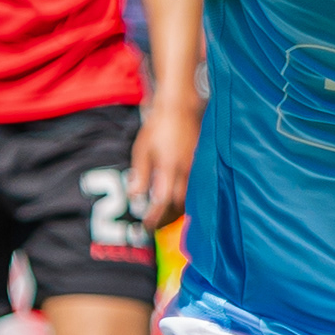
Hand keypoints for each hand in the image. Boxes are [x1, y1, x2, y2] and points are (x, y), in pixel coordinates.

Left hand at [132, 93, 196, 230]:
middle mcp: (185, 171)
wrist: (180, 107)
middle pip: (178, 206)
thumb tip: (134, 197)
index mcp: (169, 167)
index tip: (145, 226)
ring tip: (164, 219)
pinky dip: (185, 201)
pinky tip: (177, 203)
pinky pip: (195, 191)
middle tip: (153, 228)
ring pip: (189, 200)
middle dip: (166, 220)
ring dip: (176, 213)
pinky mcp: (200, 165)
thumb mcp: (142, 149)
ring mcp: (195, 168)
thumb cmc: (158, 126)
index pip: (162, 201)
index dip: (154, 217)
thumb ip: (140, 174)